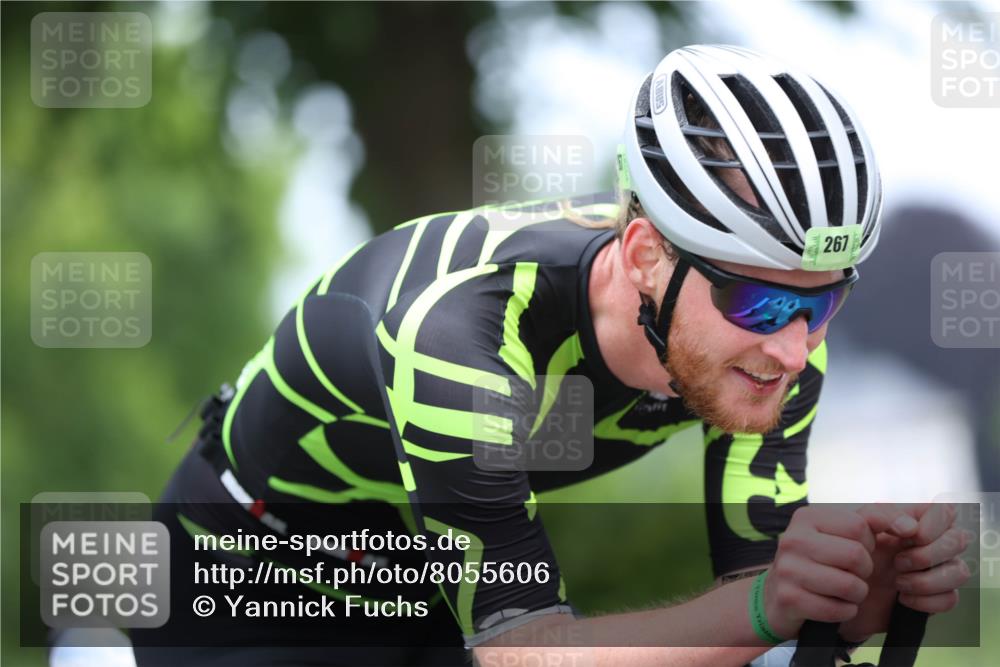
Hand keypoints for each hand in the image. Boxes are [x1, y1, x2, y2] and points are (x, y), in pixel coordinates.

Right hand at [763, 505, 877, 639]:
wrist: (777, 597)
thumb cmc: (820, 562)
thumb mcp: (842, 534)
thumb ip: (877, 520)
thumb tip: (911, 526)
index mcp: (807, 517)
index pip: (860, 525)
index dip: (868, 543)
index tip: (855, 550)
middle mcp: (792, 538)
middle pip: (857, 556)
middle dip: (864, 572)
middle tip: (850, 574)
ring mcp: (788, 569)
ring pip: (850, 585)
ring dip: (857, 595)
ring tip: (843, 591)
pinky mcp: (789, 598)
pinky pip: (838, 610)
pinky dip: (844, 612)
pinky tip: (832, 605)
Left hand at [838, 502, 972, 641]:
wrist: (851, 587)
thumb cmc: (858, 550)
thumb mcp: (860, 527)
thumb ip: (881, 515)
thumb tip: (911, 526)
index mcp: (921, 520)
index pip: (947, 511)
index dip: (933, 525)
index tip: (909, 536)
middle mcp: (938, 542)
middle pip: (959, 540)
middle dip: (926, 555)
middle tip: (897, 562)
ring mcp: (944, 569)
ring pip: (960, 572)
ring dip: (926, 580)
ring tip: (898, 582)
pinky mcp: (942, 596)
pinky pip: (951, 599)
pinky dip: (925, 601)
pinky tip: (903, 598)